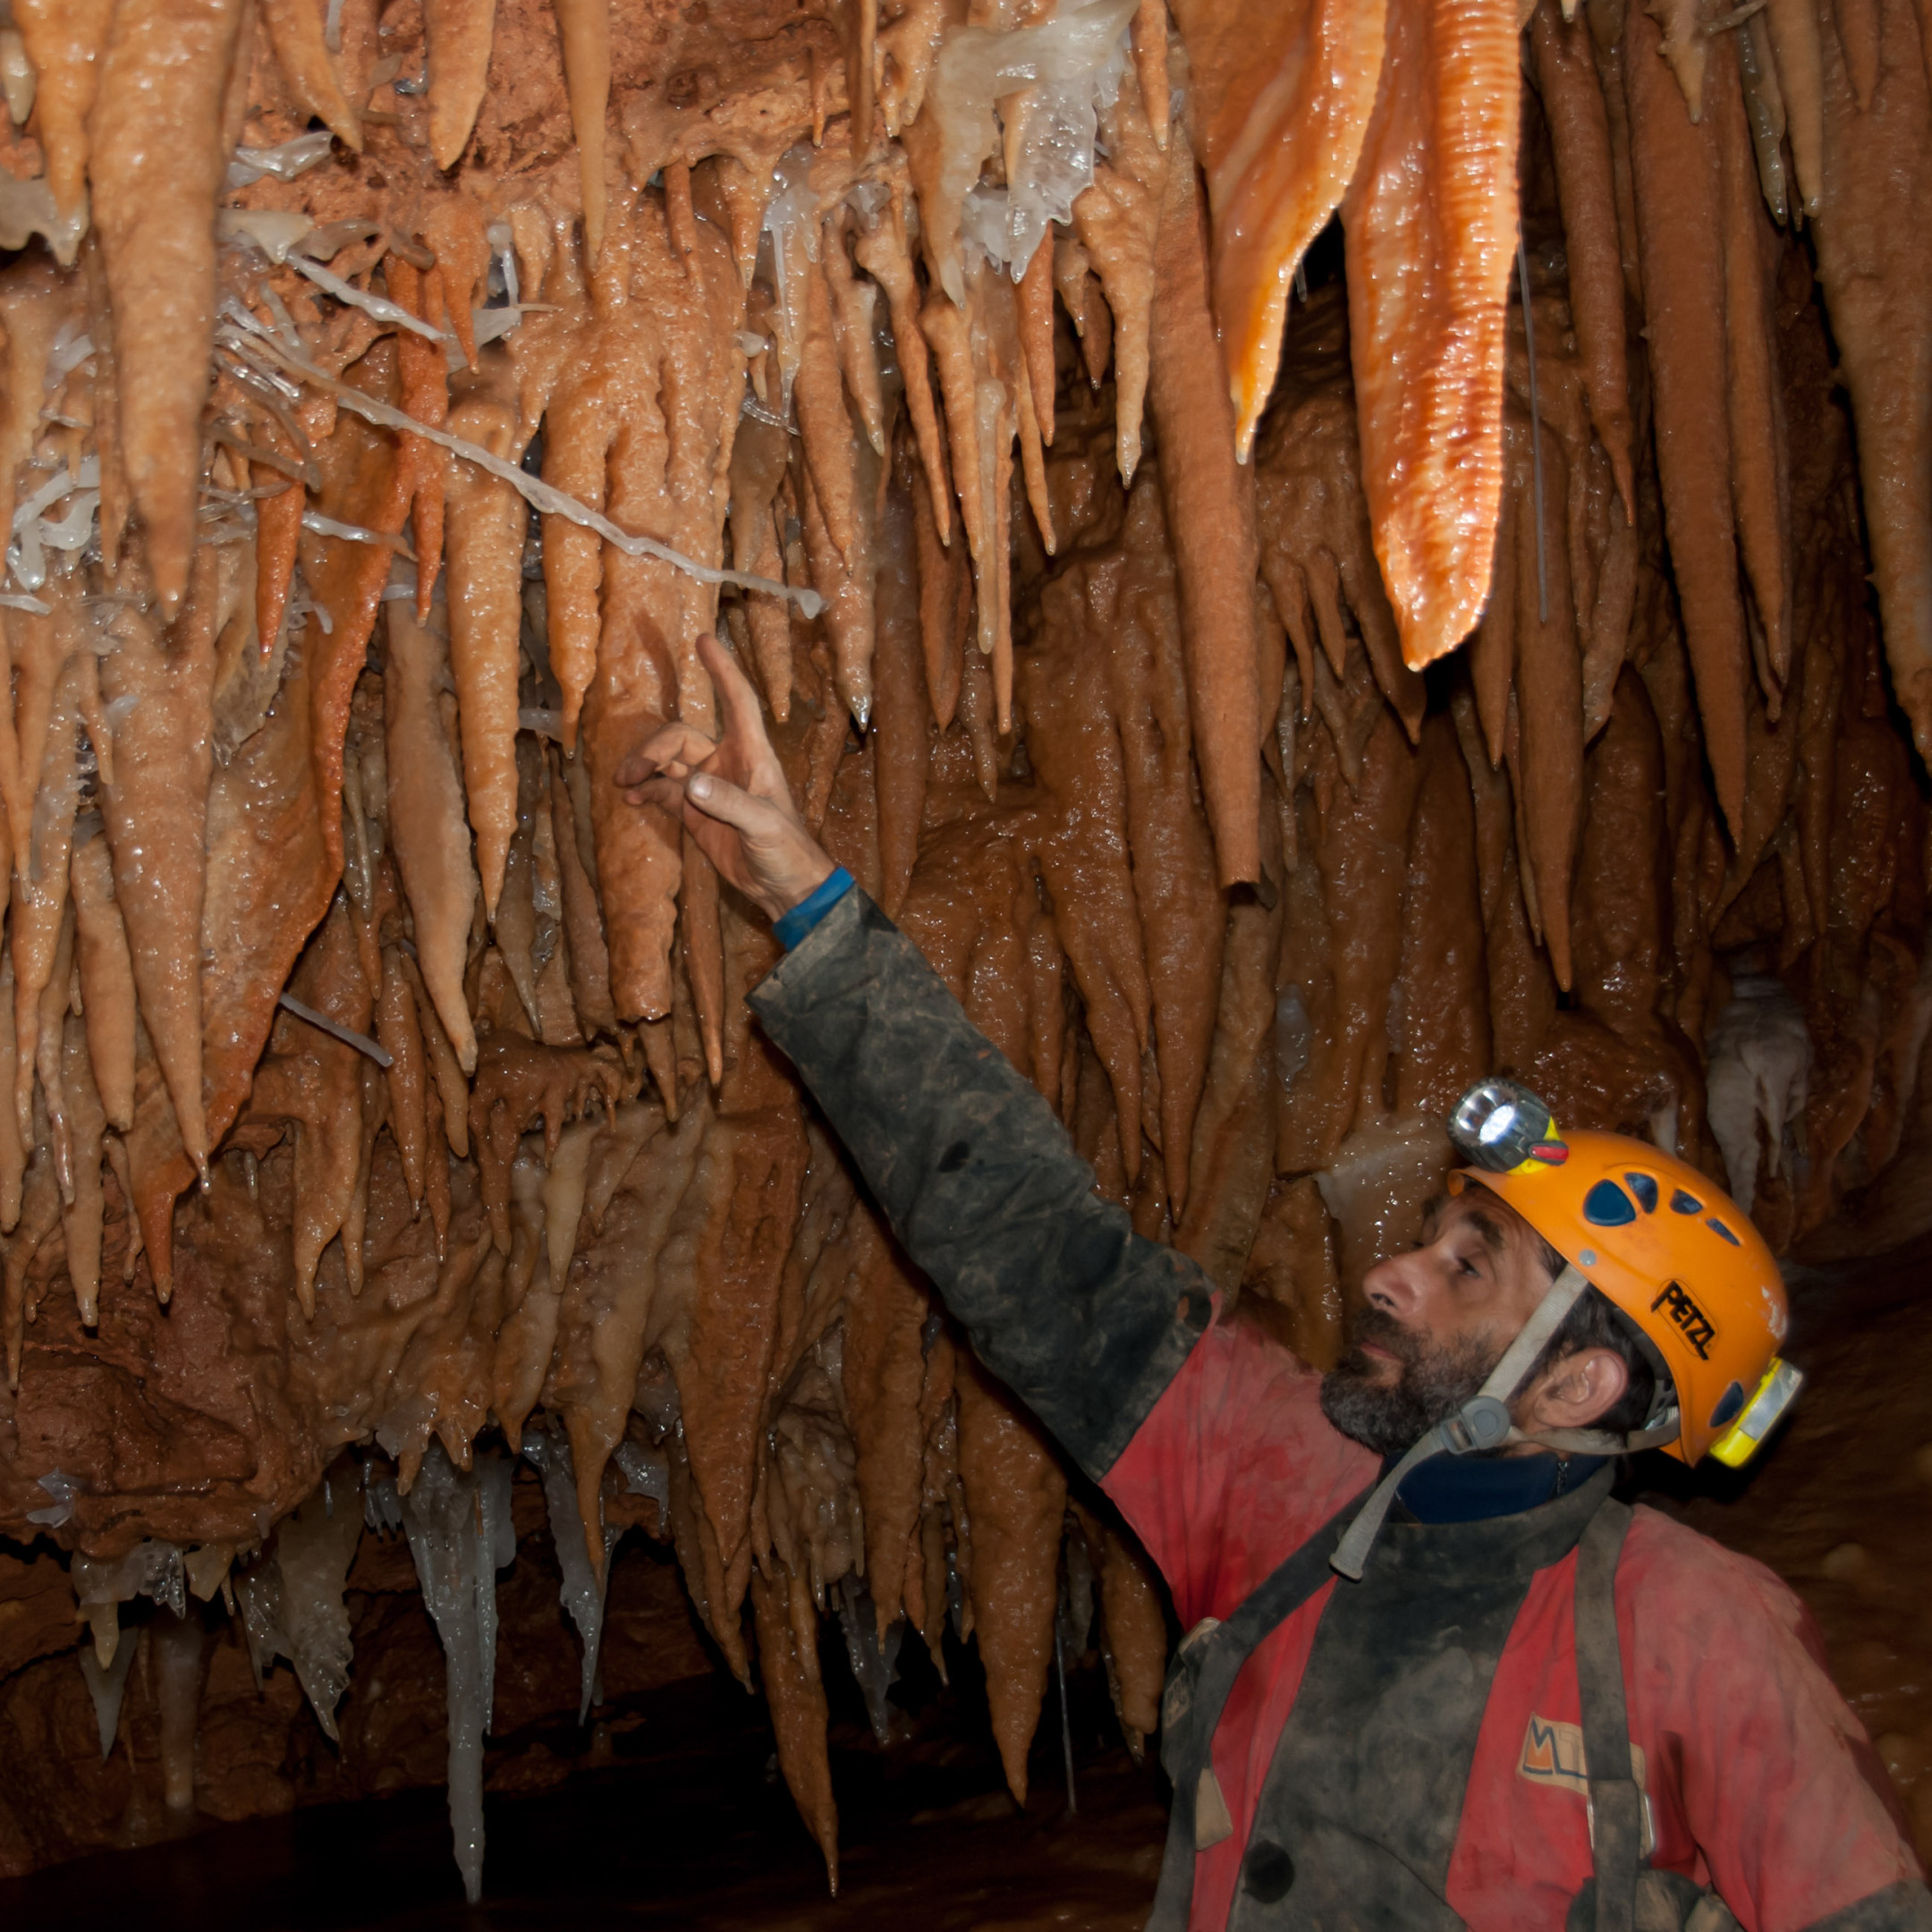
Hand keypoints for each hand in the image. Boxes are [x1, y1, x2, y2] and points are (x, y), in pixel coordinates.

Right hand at [613, 631, 835, 922]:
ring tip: (623, 783)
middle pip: (681, 737)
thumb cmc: (788, 850)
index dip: (723, 670)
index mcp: (752, 754)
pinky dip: (646, 791)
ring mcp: (709, 786)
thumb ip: (730, 803)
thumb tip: (692, 785)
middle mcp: (727, 762)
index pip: (737, 701)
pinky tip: (630, 799)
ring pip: (668, 762)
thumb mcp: (763, 826)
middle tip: (630, 773)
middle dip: (654, 749)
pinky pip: (665, 791)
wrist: (784, 888)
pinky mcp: (696, 812)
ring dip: (644, 768)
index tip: (703, 640)